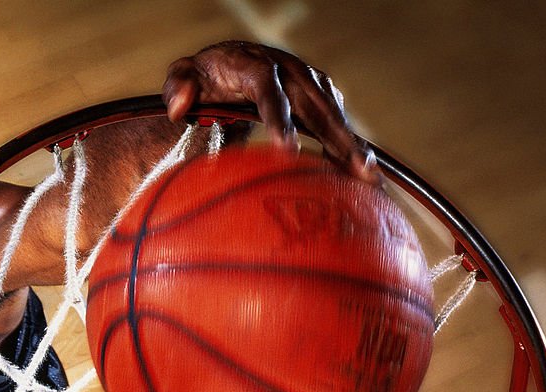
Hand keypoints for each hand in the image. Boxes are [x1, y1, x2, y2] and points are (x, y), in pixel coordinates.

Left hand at [163, 40, 379, 182]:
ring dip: (351, 141)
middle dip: (334, 135)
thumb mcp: (182, 75)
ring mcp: (306, 79)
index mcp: (253, 64)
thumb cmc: (203, 76)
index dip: (280, 117)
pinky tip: (361, 173)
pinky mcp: (317, 91)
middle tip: (351, 168)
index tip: (287, 150)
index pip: (268, 88)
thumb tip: (178, 106)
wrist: (228, 61)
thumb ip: (177, 86)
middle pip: (314, 102)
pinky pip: (336, 117)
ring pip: (332, 110)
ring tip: (368, 176)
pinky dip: (349, 142)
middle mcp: (287, 68)